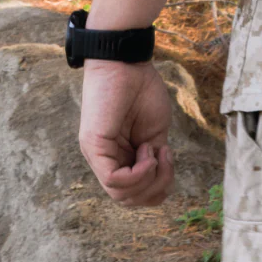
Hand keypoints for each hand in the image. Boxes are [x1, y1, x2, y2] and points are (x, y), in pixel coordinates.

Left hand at [79, 60, 174, 205]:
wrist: (127, 62)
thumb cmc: (141, 89)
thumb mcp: (155, 130)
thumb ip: (154, 157)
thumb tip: (155, 177)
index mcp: (120, 157)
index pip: (134, 193)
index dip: (158, 184)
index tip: (167, 154)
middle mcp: (105, 160)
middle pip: (128, 200)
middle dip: (156, 187)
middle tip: (164, 158)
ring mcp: (97, 155)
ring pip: (120, 195)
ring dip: (148, 179)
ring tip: (154, 151)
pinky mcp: (94, 147)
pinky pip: (114, 180)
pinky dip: (139, 173)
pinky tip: (148, 152)